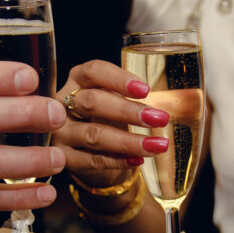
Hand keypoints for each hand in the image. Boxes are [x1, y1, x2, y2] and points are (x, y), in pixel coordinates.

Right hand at [53, 60, 169, 188]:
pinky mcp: (64, 158)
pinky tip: (138, 159)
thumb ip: (131, 97)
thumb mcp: (113, 99)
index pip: (93, 72)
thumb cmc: (104, 117)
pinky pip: (93, 160)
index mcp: (76, 80)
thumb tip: (172, 103)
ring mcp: (60, 133)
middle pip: (92, 102)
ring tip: (157, 144)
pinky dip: (119, 160)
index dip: (119, 79)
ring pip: (94, 135)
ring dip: (129, 141)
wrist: (85, 152)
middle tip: (158, 118)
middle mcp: (62, 104)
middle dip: (127, 111)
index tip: (145, 89)